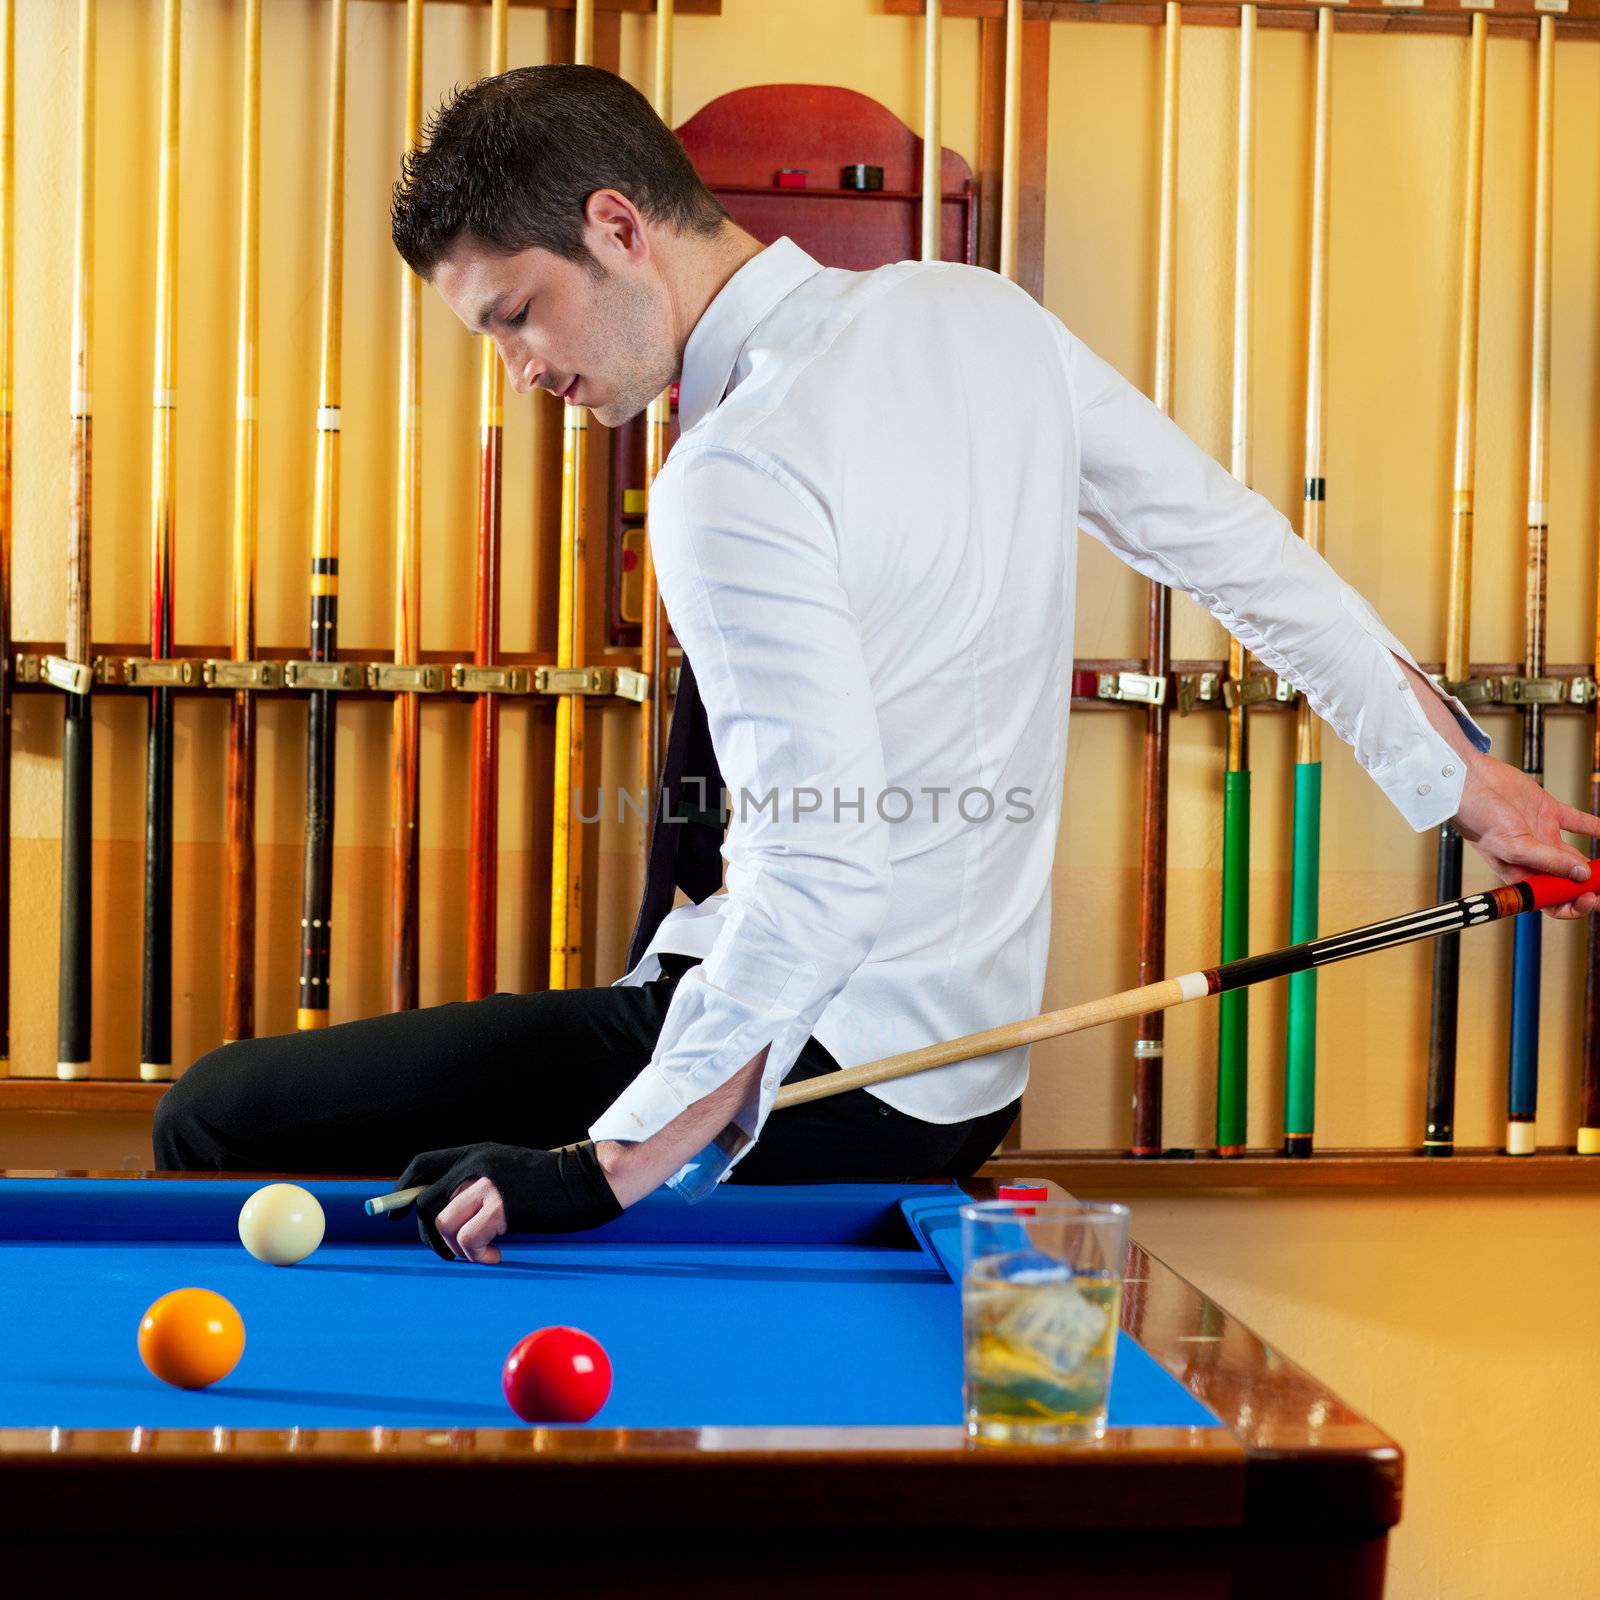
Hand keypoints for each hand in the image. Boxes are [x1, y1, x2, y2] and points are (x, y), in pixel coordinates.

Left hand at [394, 1141, 622, 1262]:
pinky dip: (476, 1255)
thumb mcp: (507, 1174)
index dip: (402, 1192)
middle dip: (429, 1235)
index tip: (394, 1215)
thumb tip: (443, 1216)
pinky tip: (496, 1256)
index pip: (423, 1165)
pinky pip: (468, 1240)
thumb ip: (478, 1184)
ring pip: (443, 1224)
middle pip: (426, 1203)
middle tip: (450, 1253)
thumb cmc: (551, 1185)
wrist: (587, 1181)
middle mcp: (476, 1163)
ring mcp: (488, 1183)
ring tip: (479, 1254)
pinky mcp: (502, 1205)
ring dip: (454, 1249)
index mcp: (476, 1152)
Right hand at [1453, 749, 1599, 921]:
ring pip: (1577, 855)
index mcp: (1520, 874)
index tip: (1588, 897)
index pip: (1551, 899)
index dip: (1572, 904)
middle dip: (1590, 886)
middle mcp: (1533, 858)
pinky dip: (1596, 827)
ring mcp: (1542, 835)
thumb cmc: (1477, 818)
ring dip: (1597, 862)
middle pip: (1568, 880)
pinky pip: (1579, 823)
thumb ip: (1548, 861)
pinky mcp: (1548, 812)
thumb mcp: (1512, 846)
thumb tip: (1580, 874)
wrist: (1470, 782)